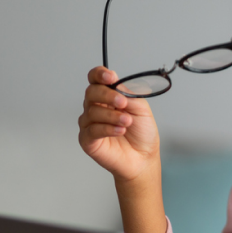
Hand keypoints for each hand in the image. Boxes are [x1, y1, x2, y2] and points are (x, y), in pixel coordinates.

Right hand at [78, 66, 160, 182]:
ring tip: (127, 122)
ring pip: (92, 111)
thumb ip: (128, 95)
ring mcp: (90, 123)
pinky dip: (107, 128)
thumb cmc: (142, 134)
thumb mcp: (141, 109)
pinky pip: (92, 129)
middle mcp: (96, 107)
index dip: (99, 74)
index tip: (110, 77)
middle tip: (123, 103)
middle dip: (107, 95)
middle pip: (91, 92)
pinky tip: (120, 131)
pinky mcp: (87, 139)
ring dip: (112, 116)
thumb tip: (116, 85)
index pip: (96, 79)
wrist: (144, 158)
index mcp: (109, 97)